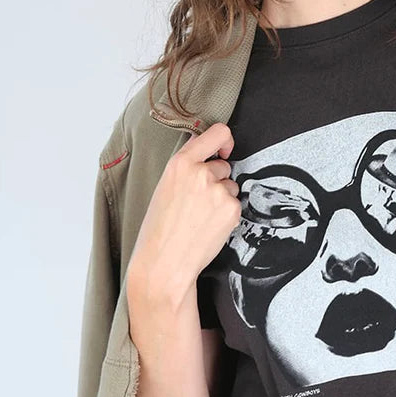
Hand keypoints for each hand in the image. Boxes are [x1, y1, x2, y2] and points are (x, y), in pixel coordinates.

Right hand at [126, 123, 241, 306]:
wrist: (164, 262)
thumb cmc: (160, 230)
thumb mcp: (166, 187)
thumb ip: (188, 169)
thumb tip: (210, 158)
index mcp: (181, 163)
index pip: (217, 133)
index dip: (225, 140)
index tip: (224, 150)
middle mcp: (201, 173)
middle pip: (224, 166)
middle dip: (217, 181)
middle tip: (197, 203)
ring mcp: (218, 191)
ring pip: (230, 187)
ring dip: (222, 199)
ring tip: (200, 218)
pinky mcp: (231, 209)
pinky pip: (235, 206)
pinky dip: (227, 216)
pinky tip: (208, 227)